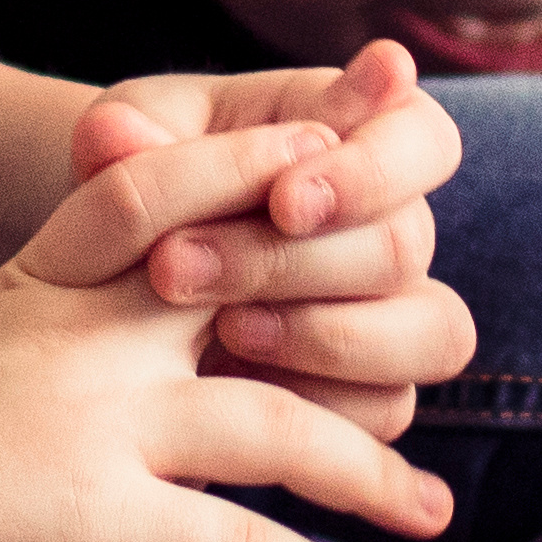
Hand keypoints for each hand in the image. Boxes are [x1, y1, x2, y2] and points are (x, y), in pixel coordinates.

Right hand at [0, 104, 460, 541]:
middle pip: (266, 292)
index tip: (350, 148)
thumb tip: (157, 337)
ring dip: (371, 473)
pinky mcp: (86, 519)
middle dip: (365, 311)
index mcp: (48, 277)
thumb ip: (65, 323)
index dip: (264, 161)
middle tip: (441, 339)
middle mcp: (85, 333)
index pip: (175, 184)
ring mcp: (90, 421)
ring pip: (282, 428)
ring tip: (428, 511)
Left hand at [55, 45, 476, 407]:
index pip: (421, 138)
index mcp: (356, 132)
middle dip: (290, 263)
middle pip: (405, 245)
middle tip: (174, 267)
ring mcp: (395, 311)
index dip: (371, 172)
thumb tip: (116, 135)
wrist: (111, 274)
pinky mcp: (376, 390)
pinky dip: (316, 406)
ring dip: (322, 338)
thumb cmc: (135, 178)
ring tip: (218, 333)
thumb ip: (126, 134)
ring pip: (430, 334)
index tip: (283, 201)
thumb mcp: (122, 138)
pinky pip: (388, 408)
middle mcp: (394, 222)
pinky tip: (234, 390)